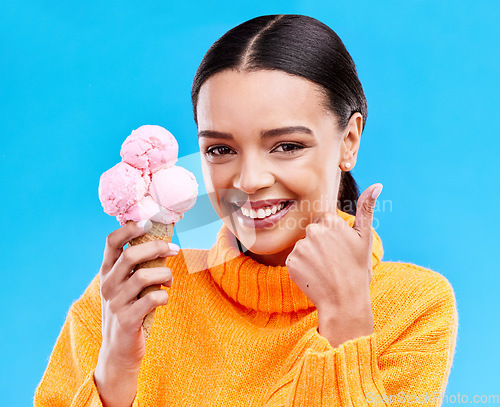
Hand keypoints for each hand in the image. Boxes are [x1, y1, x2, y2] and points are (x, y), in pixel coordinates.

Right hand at [94, 221, 178, 406]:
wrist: (118, 350)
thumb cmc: (129, 310)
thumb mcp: (126, 286)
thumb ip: (137, 267)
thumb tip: (162, 243)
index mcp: (107, 272)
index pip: (111, 242)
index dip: (129, 229)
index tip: (148, 223)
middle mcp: (108, 285)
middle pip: (130, 255)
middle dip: (157, 248)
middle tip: (174, 249)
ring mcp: (116, 303)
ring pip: (143, 277)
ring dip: (164, 274)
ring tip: (170, 280)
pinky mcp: (127, 320)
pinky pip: (151, 300)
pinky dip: (163, 297)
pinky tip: (164, 299)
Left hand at [286, 183, 382, 347]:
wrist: (344, 302)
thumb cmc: (357, 269)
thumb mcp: (365, 238)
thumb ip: (366, 209)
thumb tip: (377, 184)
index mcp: (330, 221)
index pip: (324, 222)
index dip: (332, 237)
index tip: (340, 249)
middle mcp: (313, 230)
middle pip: (312, 234)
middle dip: (320, 245)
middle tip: (333, 262)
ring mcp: (300, 247)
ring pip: (303, 247)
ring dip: (311, 257)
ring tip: (325, 271)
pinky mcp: (290, 262)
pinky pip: (294, 261)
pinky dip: (302, 269)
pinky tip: (314, 277)